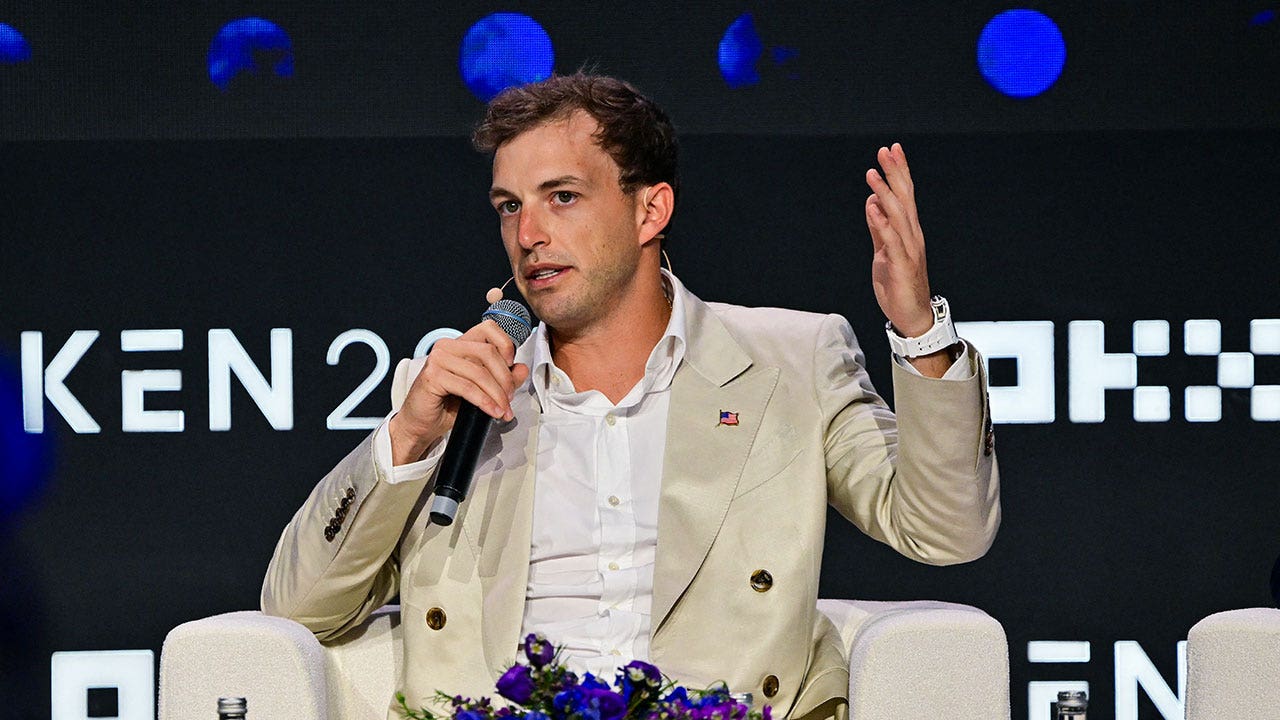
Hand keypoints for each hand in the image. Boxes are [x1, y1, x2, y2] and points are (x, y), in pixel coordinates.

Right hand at [388, 320, 530, 464]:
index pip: (489, 328)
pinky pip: (467, 387)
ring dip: (496, 394)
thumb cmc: (448, 405)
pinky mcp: (433, 376)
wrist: (422, 423)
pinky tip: (492, 411)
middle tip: (509, 398)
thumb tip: (522, 368)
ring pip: (479, 372)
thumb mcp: (482, 390)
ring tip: (503, 410)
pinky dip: (484, 401)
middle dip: (505, 379)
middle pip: (488, 352)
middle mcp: (448, 346)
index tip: (512, 365)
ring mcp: (438, 359)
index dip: (506, 344)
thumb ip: (502, 378)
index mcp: (460, 344)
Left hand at [864, 143, 933, 337]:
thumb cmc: (899, 284)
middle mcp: (912, 235)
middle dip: (895, 173)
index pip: (904, 196)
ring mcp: (909, 249)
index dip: (898, 172)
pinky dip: (882, 223)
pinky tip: (873, 207)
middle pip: (904, 198)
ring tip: (872, 173)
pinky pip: (891, 240)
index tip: (892, 151)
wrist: (912, 316)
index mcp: (908, 231)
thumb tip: (873, 203)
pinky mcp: (902, 265)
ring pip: (898, 215)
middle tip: (886, 150)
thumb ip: (878, 228)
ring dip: (885, 193)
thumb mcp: (883, 252)